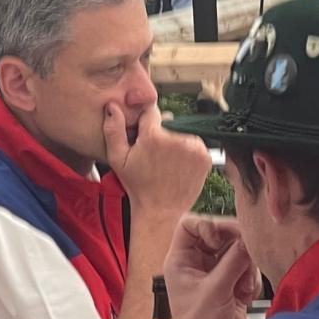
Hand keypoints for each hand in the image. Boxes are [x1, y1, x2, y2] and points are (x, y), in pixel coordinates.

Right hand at [103, 102, 210, 216]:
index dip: (147, 124)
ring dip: (177, 143)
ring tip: (168, 162)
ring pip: (183, 133)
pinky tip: (179, 166)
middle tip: (156, 155)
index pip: (152, 111)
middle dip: (163, 133)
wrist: (160, 211)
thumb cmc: (138, 187)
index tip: (146, 137)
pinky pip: (196, 145)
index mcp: (154, 136)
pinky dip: (189, 152)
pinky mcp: (205, 157)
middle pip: (170, 122)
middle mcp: (177, 138)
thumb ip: (113, 129)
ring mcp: (194, 148)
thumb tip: (113, 106)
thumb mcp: (117, 159)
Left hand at [164, 214, 260, 318]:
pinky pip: (247, 268)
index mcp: (180, 261)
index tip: (221, 238)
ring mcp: (215, 274)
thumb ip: (234, 262)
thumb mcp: (215, 292)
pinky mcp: (232, 285)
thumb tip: (249, 239)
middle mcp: (196, 264)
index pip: (190, 224)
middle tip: (247, 256)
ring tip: (243, 288)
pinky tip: (245, 297)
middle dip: (236, 247)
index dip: (208, 225)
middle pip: (220, 235)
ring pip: (237, 251)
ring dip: (246, 267)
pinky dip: (251, 280)